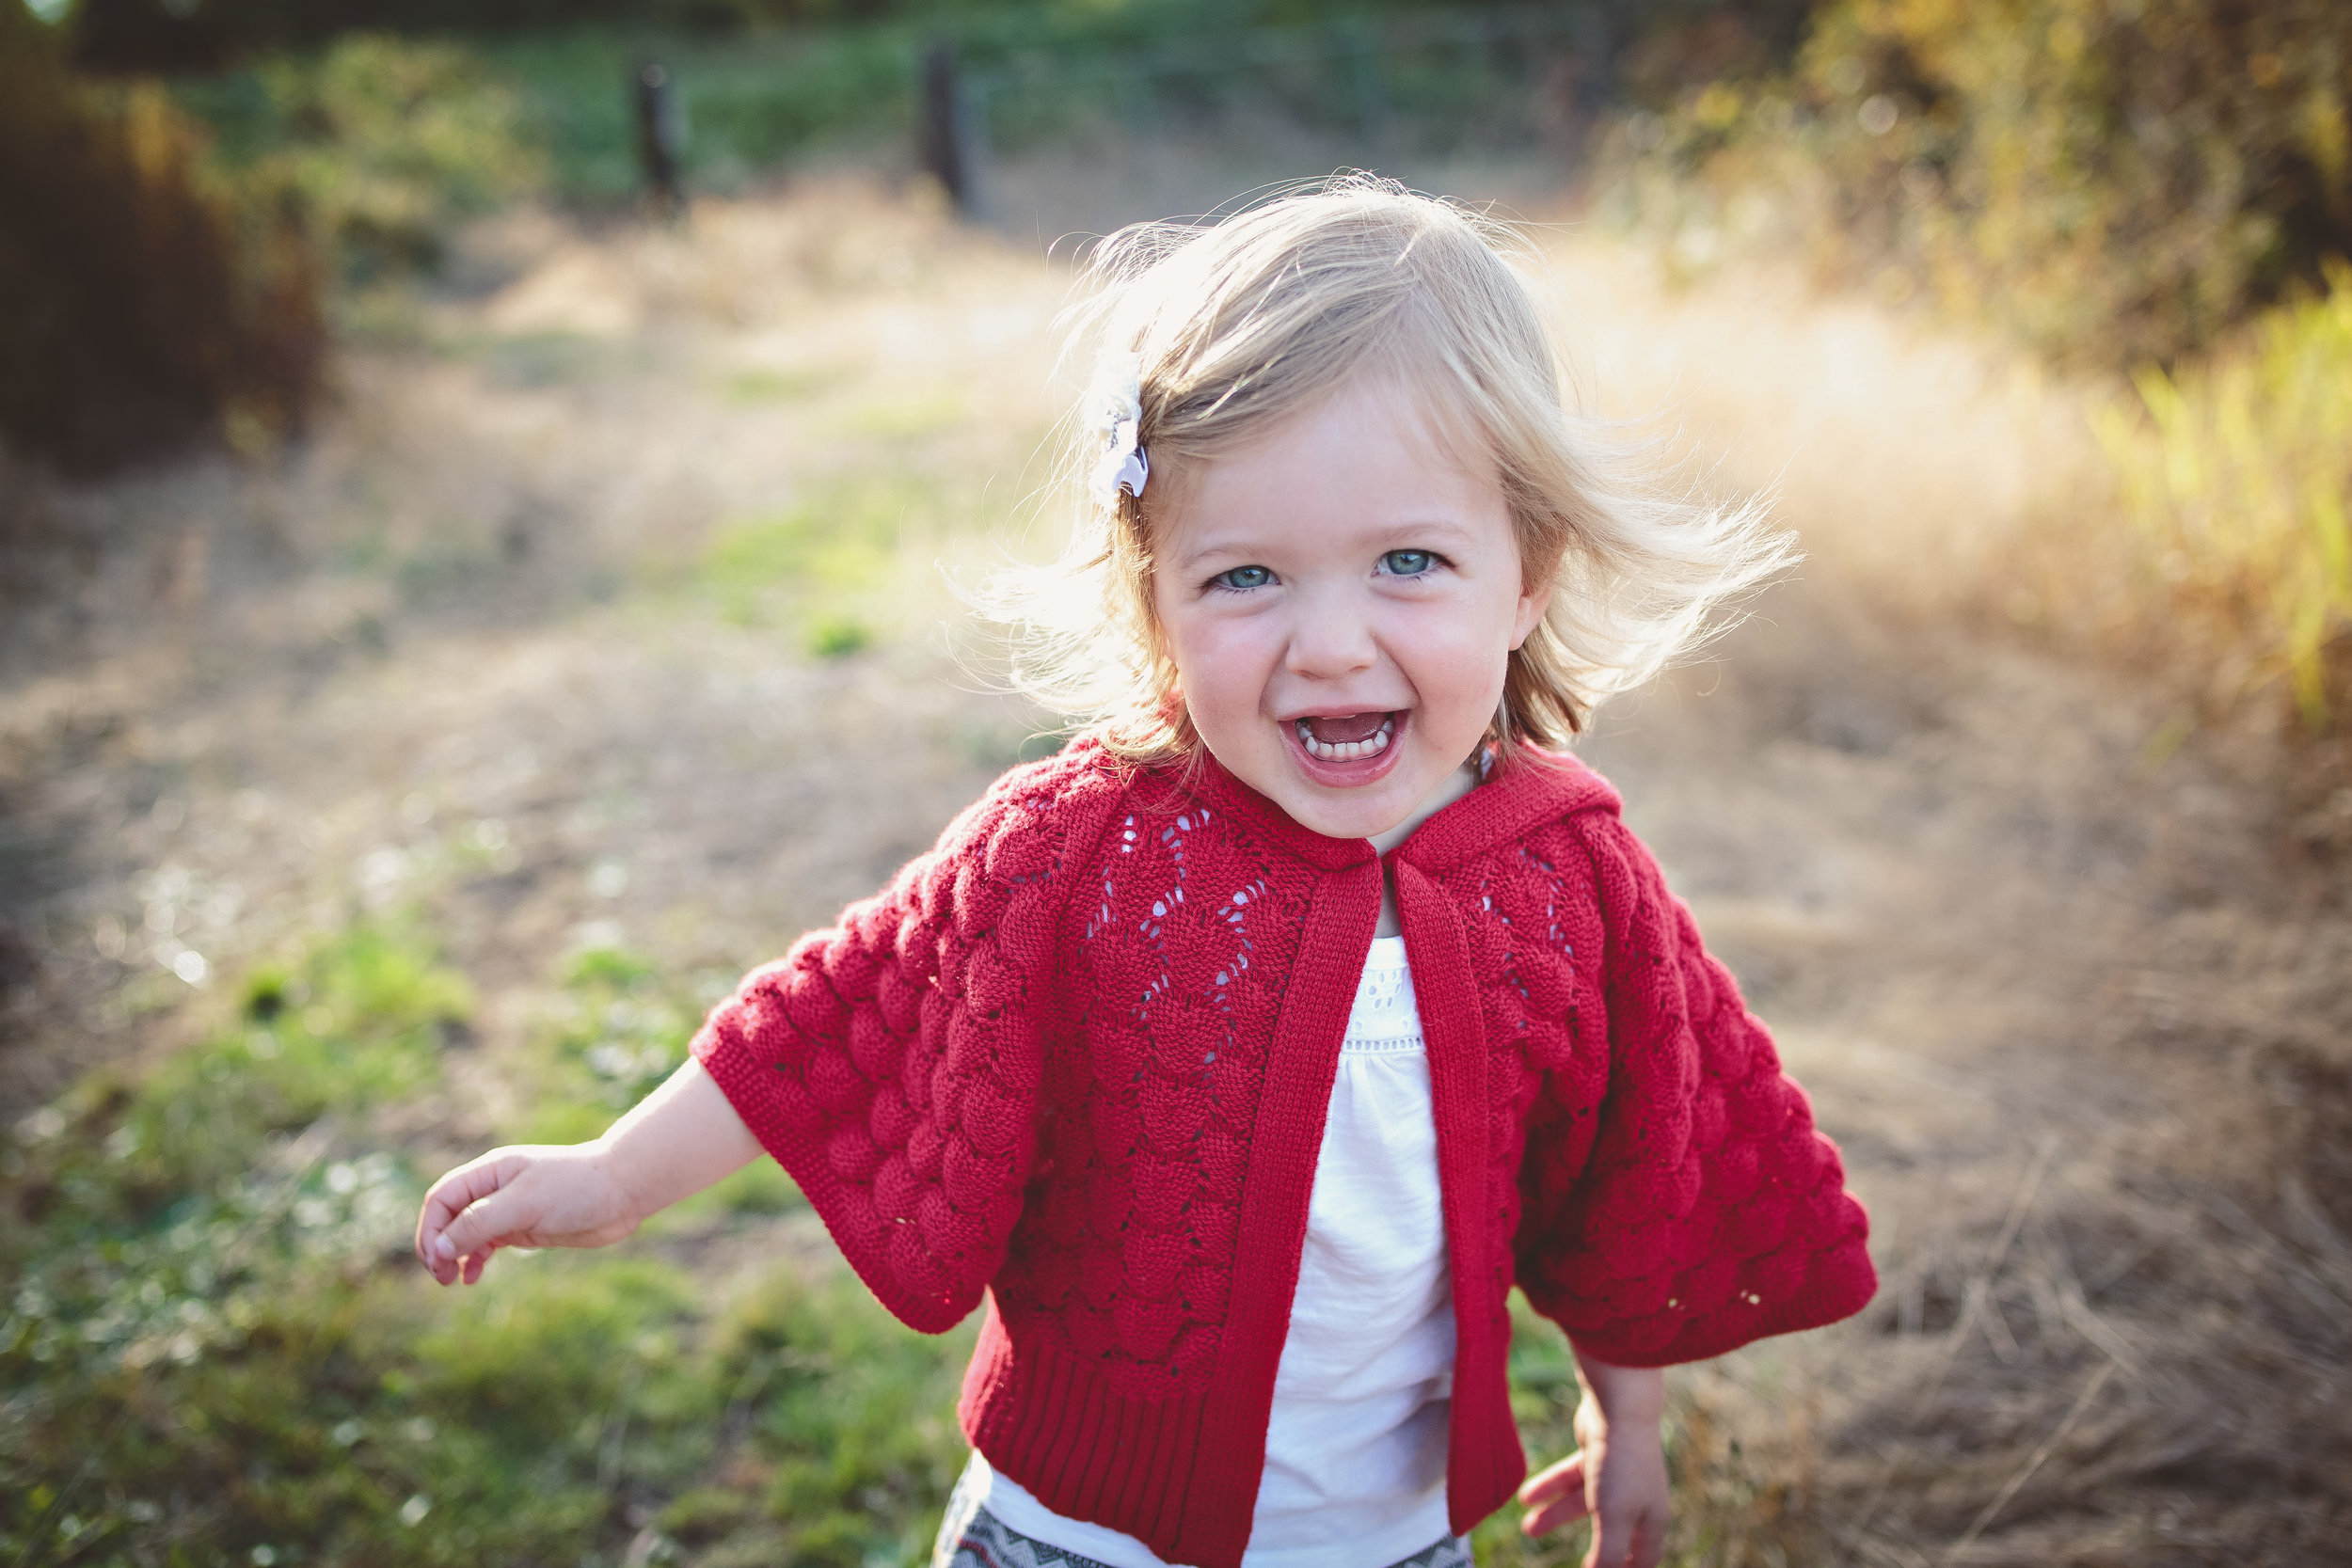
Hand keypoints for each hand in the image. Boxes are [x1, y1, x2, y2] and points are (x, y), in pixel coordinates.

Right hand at [413, 1143, 639, 1284]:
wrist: (623, 1191)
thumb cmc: (575, 1188)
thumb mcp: (524, 1204)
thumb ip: (480, 1223)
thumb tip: (439, 1248)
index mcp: (490, 1172)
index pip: (442, 1199)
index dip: (430, 1229)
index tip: (435, 1259)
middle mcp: (495, 1189)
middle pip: (449, 1218)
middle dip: (437, 1246)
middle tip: (439, 1277)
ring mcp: (509, 1209)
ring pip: (465, 1234)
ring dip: (453, 1256)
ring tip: (450, 1281)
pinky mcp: (525, 1228)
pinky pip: (487, 1245)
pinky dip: (474, 1261)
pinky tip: (471, 1278)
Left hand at [1518, 1353, 1668, 1567]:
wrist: (1618, 1408)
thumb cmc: (1622, 1466)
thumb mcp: (1613, 1518)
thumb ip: (1607, 1554)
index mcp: (1651, 1518)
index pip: (1643, 1557)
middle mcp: (1637, 1498)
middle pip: (1608, 1533)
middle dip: (1582, 1547)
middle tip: (1557, 1549)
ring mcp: (1616, 1476)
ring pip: (1582, 1503)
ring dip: (1554, 1515)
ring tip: (1526, 1528)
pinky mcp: (1596, 1454)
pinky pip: (1571, 1477)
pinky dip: (1550, 1487)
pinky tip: (1525, 1496)